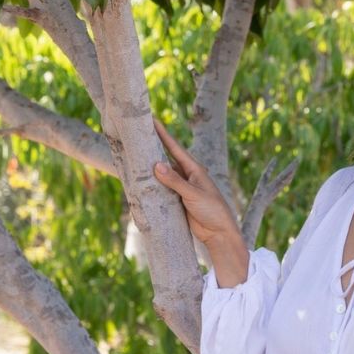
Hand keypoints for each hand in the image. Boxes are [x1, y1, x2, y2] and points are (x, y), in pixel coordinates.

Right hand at [151, 115, 240, 246]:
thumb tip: (156, 165)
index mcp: (194, 169)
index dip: (163, 134)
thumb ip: (175, 181)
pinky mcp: (178, 200)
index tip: (152, 120)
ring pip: (163, 174)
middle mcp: (187, 175)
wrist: (219, 233)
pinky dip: (153, 184)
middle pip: (166, 158)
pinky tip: (142, 180)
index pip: (175, 148)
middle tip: (138, 135)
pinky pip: (163, 189)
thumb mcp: (193, 194)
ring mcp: (182, 188)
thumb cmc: (212, 210)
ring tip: (134, 155)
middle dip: (154, 147)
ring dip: (151, 167)